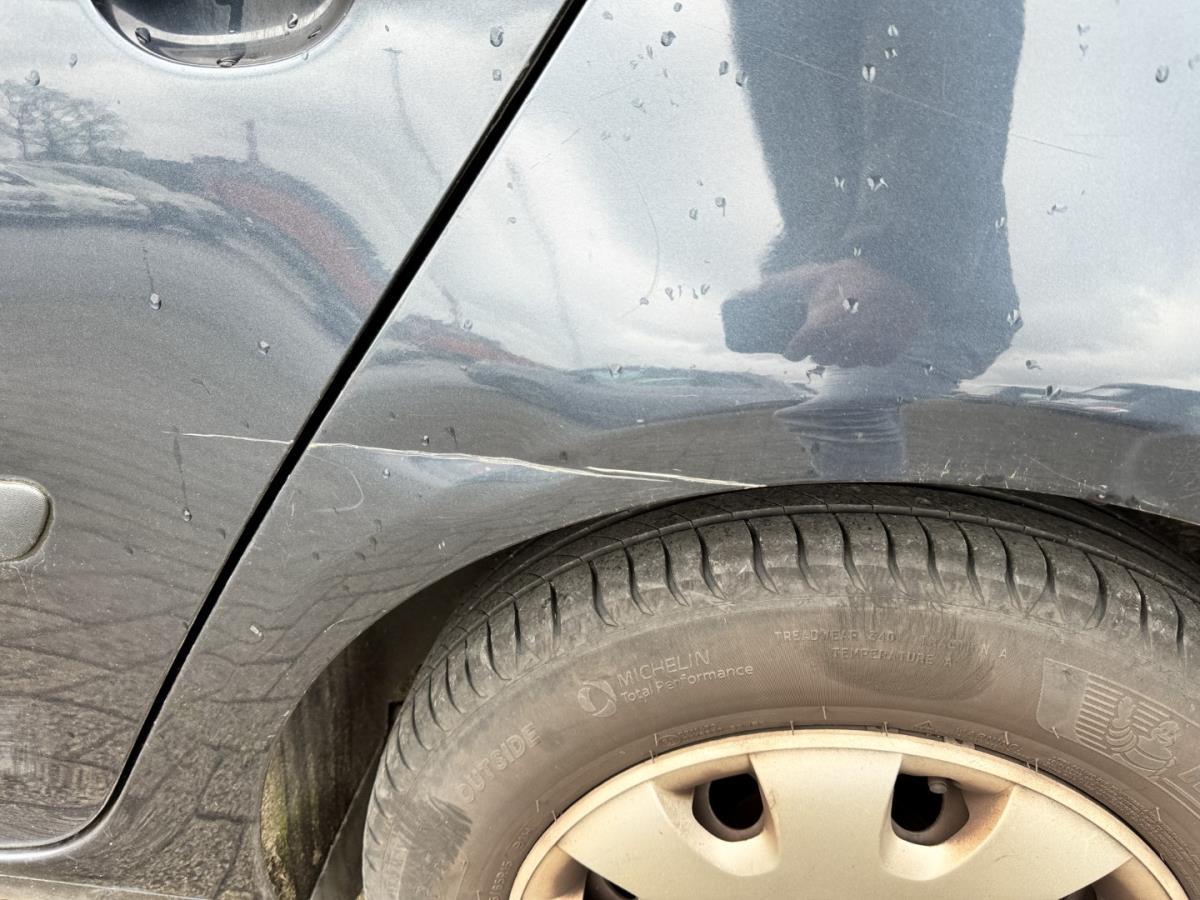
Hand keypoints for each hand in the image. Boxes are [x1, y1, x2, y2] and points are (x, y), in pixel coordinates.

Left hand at [775, 259, 929, 366]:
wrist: (904, 274)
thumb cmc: (851, 276)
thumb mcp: (813, 277)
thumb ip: (780, 286)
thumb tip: (749, 291)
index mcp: (820, 326)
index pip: (795, 352)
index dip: (796, 345)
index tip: (800, 339)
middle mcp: (842, 342)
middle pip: (820, 358)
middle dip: (821, 346)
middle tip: (830, 328)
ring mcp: (867, 350)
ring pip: (844, 363)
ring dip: (844, 351)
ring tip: (850, 329)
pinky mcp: (888, 354)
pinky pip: (870, 362)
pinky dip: (869, 352)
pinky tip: (871, 334)